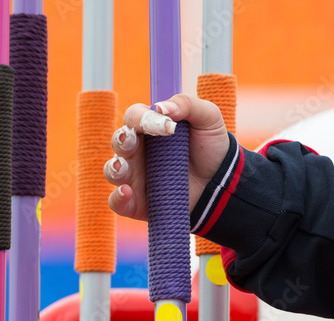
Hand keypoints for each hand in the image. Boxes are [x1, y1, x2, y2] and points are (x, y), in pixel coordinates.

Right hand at [103, 94, 228, 220]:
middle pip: (118, 142)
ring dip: (114, 168)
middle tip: (131, 140)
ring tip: (122, 167)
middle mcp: (137, 152)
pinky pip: (118, 202)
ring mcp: (135, 177)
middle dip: (121, 141)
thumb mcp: (208, 118)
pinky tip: (126, 193)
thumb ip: (187, 104)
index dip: (143, 119)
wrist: (222, 183)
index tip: (167, 127)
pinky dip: (118, 198)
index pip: (133, 117)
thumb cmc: (210, 147)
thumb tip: (161, 107)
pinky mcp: (137, 202)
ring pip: (112, 171)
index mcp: (148, 129)